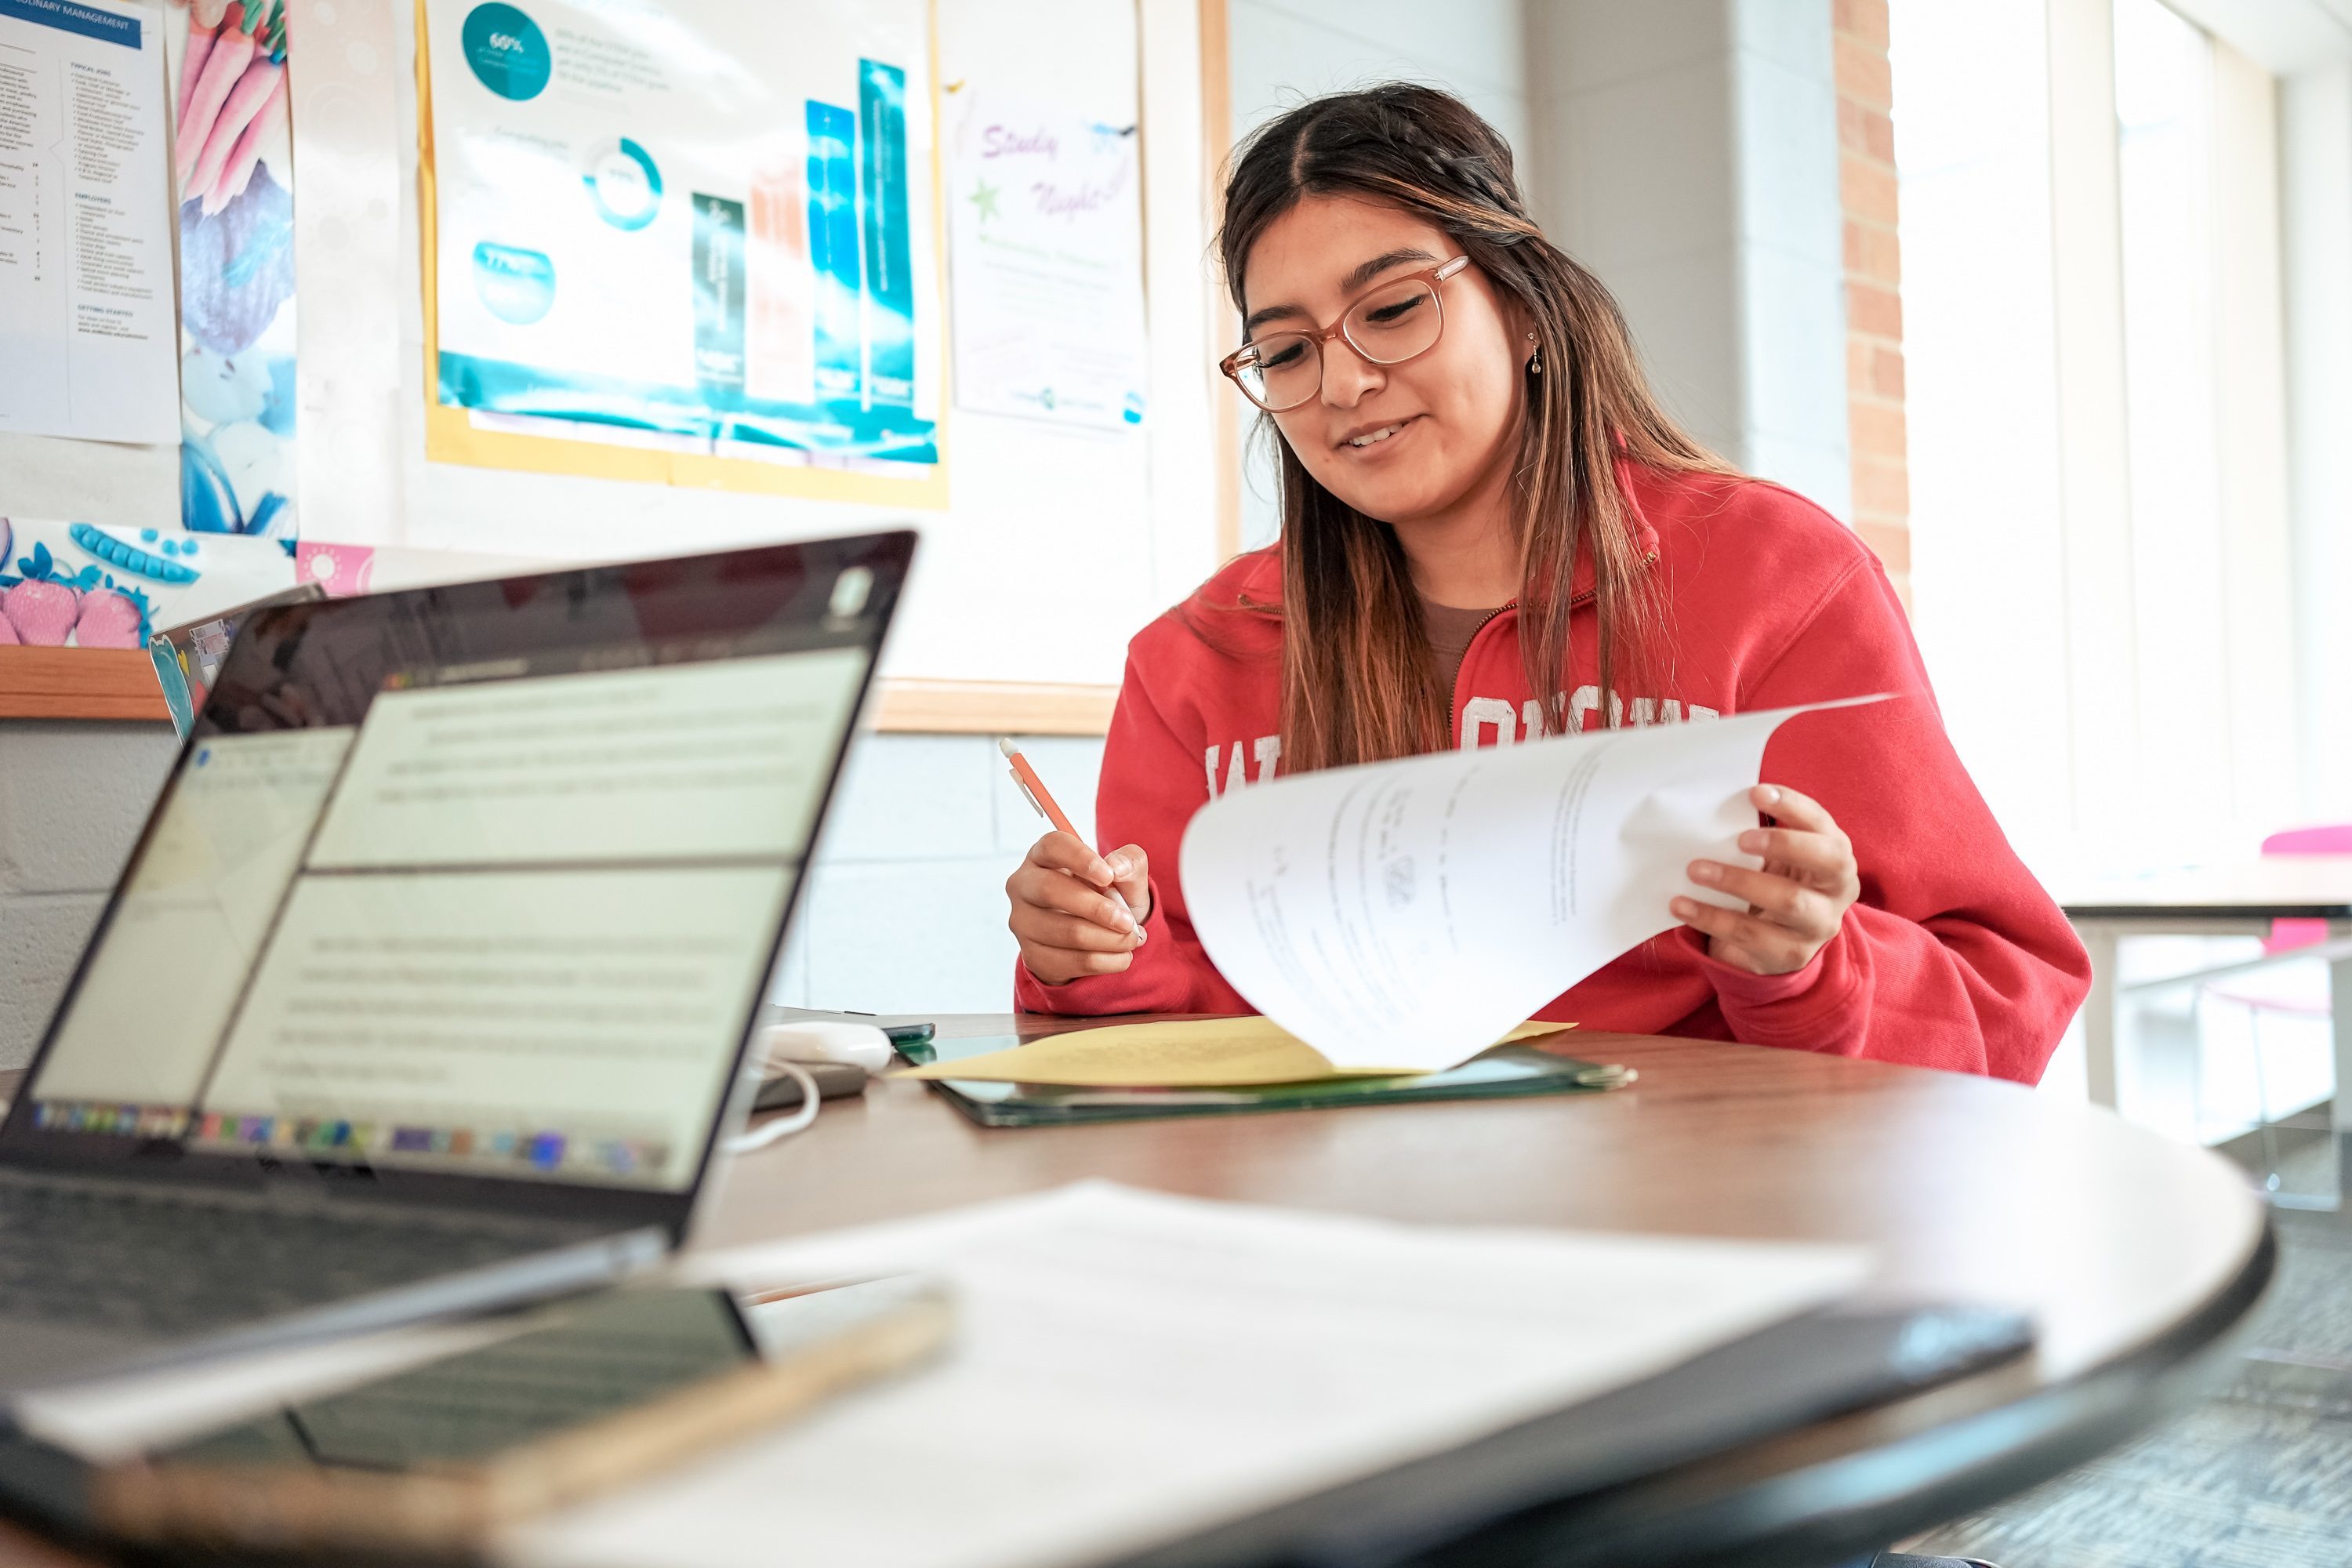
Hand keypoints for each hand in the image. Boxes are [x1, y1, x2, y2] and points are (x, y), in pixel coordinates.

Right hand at [1007, 833, 1151, 985]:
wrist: (1100, 937)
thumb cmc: (1109, 896)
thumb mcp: (1126, 875)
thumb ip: (1130, 863)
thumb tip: (1117, 868)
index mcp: (1043, 855)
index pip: (1052, 846)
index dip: (1080, 859)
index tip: (1109, 876)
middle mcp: (1024, 886)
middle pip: (1050, 890)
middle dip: (1097, 908)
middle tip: (1129, 921)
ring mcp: (1023, 922)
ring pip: (1066, 932)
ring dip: (1109, 939)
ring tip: (1133, 939)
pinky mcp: (1032, 955)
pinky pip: (1071, 961)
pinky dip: (1105, 961)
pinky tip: (1121, 955)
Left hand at [1671, 785, 1857, 976]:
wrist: (1778, 945)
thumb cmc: (1776, 884)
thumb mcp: (1779, 859)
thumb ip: (1762, 835)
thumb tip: (1716, 805)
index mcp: (1836, 856)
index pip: (1824, 825)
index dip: (1794, 807)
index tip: (1755, 793)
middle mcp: (1838, 890)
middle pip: (1825, 861)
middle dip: (1783, 843)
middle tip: (1740, 838)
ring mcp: (1817, 926)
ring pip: (1787, 900)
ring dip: (1737, 881)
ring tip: (1695, 870)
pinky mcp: (1789, 955)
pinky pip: (1749, 934)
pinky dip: (1712, 917)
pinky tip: (1682, 905)